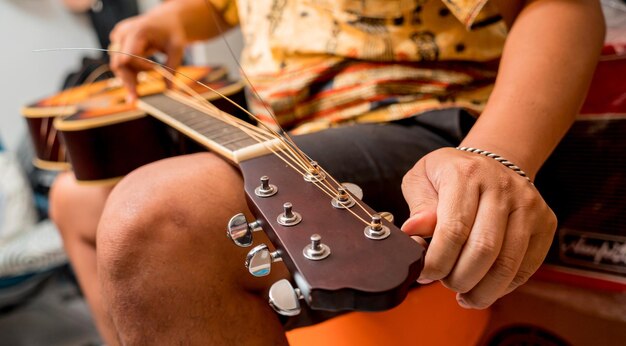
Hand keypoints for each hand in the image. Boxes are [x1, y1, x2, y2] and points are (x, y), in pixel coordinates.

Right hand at [109, 12, 185, 100]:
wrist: (165, 21)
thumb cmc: (171, 33)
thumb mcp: (177, 49)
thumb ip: (172, 68)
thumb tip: (170, 89)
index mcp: (137, 31)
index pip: (129, 56)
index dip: (140, 67)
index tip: (156, 70)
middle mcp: (123, 33)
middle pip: (119, 62)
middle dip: (128, 81)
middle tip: (134, 100)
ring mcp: (118, 38)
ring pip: (117, 65)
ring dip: (127, 79)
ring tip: (135, 96)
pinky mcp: (118, 44)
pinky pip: (120, 62)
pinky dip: (128, 73)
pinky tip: (135, 85)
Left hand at [401, 147, 556, 308]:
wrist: (492, 161)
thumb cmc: (450, 175)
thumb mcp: (422, 179)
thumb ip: (418, 207)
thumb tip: (412, 231)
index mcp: (466, 174)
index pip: (454, 229)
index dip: (437, 261)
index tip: (425, 273)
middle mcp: (501, 187)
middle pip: (484, 249)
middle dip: (458, 278)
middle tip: (443, 281)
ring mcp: (528, 205)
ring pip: (507, 264)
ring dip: (481, 290)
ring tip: (462, 293)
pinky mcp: (545, 223)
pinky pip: (525, 268)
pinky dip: (502, 287)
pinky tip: (483, 287)